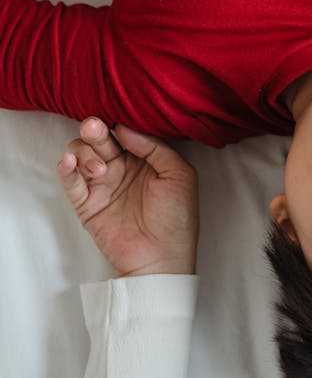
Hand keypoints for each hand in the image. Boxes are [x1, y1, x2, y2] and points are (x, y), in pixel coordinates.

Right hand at [57, 117, 198, 276]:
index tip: (118, 121)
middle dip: (95, 130)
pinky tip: (69, 162)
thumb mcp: (179, 174)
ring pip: (81, 154)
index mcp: (146, 158)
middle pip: (100, 138)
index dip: (119, 123)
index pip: (126, 131)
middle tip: (94, 128)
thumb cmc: (177, 217)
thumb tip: (125, 128)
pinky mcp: (86, 202)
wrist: (161, 256)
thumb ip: (156, 147)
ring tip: (100, 169)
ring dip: (85, 153)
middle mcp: (122, 167)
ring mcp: (102, 184)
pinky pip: (69, 180)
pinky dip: (65, 168)